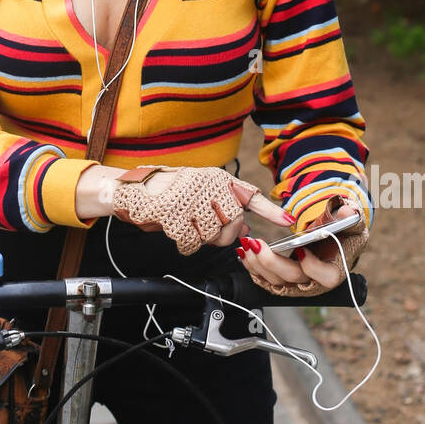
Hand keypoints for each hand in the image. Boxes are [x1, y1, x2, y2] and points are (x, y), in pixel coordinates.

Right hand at [110, 165, 296, 256]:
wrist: (135, 190)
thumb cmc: (171, 193)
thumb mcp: (202, 196)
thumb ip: (225, 212)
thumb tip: (247, 233)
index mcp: (219, 180)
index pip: (251, 197)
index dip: (271, 211)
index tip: (290, 221)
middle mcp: (209, 185)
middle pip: (233, 224)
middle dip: (223, 235)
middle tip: (205, 228)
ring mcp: (192, 197)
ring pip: (213, 235)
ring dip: (200, 238)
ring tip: (186, 224)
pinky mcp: (176, 210)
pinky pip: (192, 241)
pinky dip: (185, 243)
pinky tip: (176, 230)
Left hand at [236, 200, 366, 293]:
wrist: (332, 239)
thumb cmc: (343, 233)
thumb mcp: (352, 223)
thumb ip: (351, 217)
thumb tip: (347, 213)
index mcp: (334, 270)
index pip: (326, 277)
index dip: (313, 267)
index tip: (301, 250)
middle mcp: (314, 282)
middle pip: (293, 279)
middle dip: (272, 263)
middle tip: (258, 244)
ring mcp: (297, 283)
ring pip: (275, 282)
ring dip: (258, 265)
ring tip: (247, 245)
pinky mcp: (283, 279)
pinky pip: (265, 279)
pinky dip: (252, 267)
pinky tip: (244, 253)